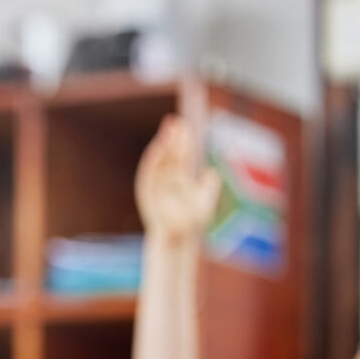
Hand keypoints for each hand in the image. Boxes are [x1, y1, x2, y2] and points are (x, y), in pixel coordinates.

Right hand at [136, 115, 220, 246]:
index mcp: (179, 180)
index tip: (186, 127)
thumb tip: (212, 173)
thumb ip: (209, 187)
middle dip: (173, 138)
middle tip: (177, 121)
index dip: (183, 142)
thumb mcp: (205, 201)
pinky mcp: (148, 191)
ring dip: (163, 145)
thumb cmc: (191, 222)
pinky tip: (157, 147)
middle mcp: (167, 180)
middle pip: (170, 155)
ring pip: (160, 160)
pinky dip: (152, 160)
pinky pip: (148, 172)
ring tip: (168, 130)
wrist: (179, 237)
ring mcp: (157, 185)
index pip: (181, 156)